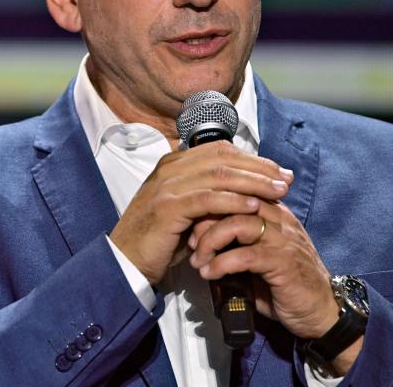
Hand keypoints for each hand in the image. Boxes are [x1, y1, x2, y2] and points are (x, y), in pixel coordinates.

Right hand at [110, 142, 292, 284]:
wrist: (125, 261)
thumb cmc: (160, 238)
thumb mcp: (186, 210)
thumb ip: (208, 194)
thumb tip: (246, 189)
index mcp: (174, 164)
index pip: (221, 150)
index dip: (252, 158)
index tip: (277, 170)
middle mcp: (170, 168)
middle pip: (224, 159)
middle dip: (259, 168)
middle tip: (286, 179)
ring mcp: (167, 186)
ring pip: (219, 176)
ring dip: (253, 182)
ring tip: (278, 192)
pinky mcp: (168, 208)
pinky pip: (207, 199)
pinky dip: (233, 201)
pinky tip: (253, 206)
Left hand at [189, 200, 339, 339]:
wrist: (321, 310)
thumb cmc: (285, 282)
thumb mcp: (257, 254)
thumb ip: (235, 240)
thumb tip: (197, 237)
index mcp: (272, 209)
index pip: (236, 191)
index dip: (209, 203)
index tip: (190, 222)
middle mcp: (278, 217)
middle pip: (234, 201)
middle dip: (204, 219)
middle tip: (189, 241)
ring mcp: (282, 238)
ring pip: (237, 223)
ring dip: (209, 241)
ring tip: (197, 259)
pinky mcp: (283, 262)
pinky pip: (245, 256)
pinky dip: (221, 264)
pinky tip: (209, 273)